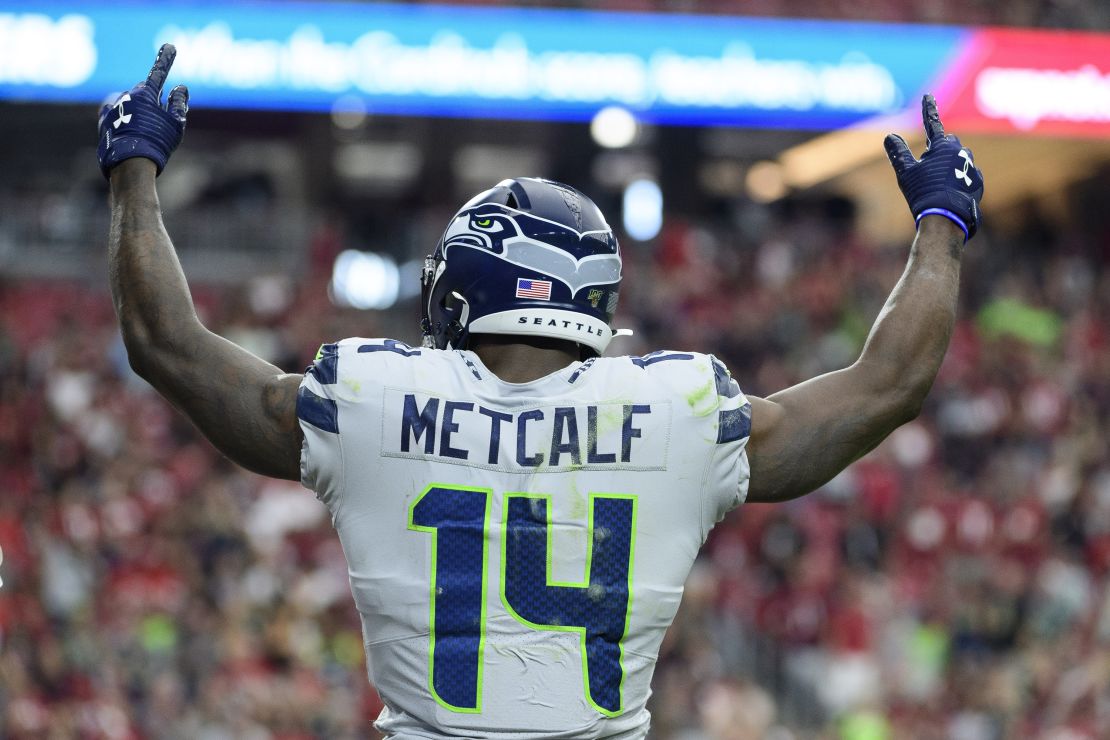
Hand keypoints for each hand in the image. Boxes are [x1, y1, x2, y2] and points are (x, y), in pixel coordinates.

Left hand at [97, 44, 188, 179]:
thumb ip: (178, 105)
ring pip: (128, 104)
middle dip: (151, 99)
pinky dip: (122, 120)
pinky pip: (114, 115)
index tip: (170, 47)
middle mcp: (126, 97)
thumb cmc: (157, 144)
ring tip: (144, 134)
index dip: (166, 60)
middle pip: (142, 91)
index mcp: (145, 95)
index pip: (158, 73)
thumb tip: (181, 89)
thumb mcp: (175, 125)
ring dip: (136, 112)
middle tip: (160, 117)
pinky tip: (128, 133)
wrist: (129, 165)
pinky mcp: (103, 122)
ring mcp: (112, 109)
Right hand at [885, 94, 983, 240]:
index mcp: (943, 146)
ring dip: (948, 166)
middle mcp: (962, 152)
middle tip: (925, 166)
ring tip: (936, 185)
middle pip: (947, 143)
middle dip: (937, 149)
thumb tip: (890, 136)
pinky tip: (948, 194)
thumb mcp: (905, 173)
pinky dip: (957, 180)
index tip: (928, 96)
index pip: (932, 123)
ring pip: (958, 159)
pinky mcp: (978, 183)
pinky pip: (967, 175)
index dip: (928, 109)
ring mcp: (973, 167)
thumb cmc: (923, 193)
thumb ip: (898, 153)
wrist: (946, 219)